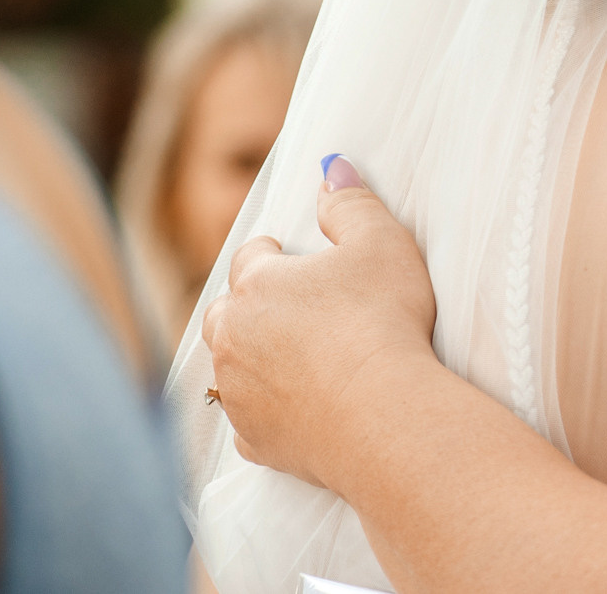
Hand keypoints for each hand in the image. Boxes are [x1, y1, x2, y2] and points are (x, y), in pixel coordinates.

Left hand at [201, 157, 440, 490]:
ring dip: (248, 357)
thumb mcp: (382, 244)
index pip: (249, 257)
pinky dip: (263, 410)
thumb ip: (352, 203)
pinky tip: (289, 407)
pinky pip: (247, 418)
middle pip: (223, 314)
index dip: (269, 252)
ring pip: (227, 367)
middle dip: (244, 305)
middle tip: (278, 305)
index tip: (284, 253)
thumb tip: (331, 168)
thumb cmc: (383, 321)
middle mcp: (233, 338)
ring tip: (281, 355)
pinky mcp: (254, 438)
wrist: (383, 414)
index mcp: (257, 285)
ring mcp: (239, 392)